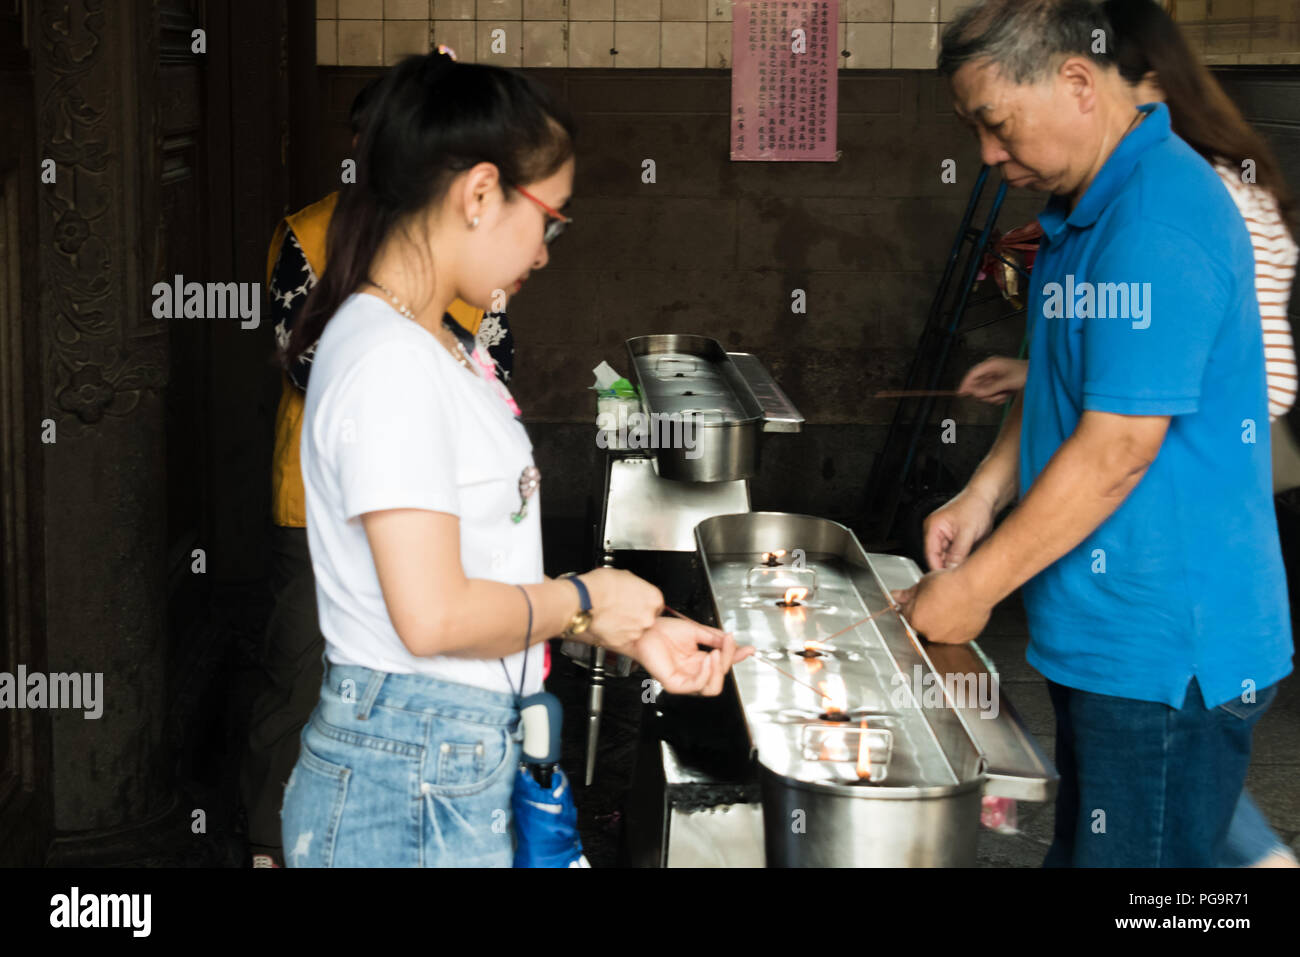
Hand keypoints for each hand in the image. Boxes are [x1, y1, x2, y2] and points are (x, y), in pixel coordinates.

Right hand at [578, 568, 661, 651]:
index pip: (657, 604)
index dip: (645, 602)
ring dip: (626, 624)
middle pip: (647, 618)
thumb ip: (637, 586)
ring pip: (634, 630)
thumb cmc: (601, 586)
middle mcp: (648, 617)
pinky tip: (607, 622)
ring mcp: (635, 631)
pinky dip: (615, 633)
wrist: (585, 600)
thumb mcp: (625, 575)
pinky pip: (622, 638)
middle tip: (622, 608)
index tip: (638, 602)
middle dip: (636, 615)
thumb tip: (634, 588)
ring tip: (612, 614)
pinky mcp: (622, 642)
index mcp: (653, 598)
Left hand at [625, 615, 753, 696]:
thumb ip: (715, 638)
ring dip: (719, 670)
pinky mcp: (675, 684)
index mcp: (700, 661)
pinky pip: (696, 686)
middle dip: (729, 661)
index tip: (748, 649)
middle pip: (720, 677)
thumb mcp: (697, 631)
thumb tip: (733, 641)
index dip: (737, 657)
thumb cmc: (663, 630)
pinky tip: (706, 660)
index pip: (724, 664)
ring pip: (712, 688)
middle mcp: (694, 672)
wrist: (645, 628)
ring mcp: (685, 680)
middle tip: (727, 644)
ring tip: (716, 653)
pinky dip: (706, 674)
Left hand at [891, 567, 990, 644]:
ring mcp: (947, 638)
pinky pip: (955, 634)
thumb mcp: (923, 583)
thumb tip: (896, 596)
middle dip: (926, 614)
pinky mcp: (963, 639)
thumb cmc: (952, 584)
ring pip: (939, 630)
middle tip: (936, 600)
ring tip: (949, 605)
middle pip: (922, 624)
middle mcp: (930, 633)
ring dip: (940, 621)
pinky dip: (955, 626)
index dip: (912, 605)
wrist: (976, 587)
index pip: (906, 615)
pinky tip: (959, 612)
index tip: (917, 601)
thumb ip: (907, 594)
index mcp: (915, 619)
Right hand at [923, 487, 996, 571]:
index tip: (949, 581)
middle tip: (961, 578)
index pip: (930, 555)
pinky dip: (963, 560)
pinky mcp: (955, 541)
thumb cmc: (975, 506)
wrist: (987, 497)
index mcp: (932, 528)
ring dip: (957, 565)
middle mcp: (936, 534)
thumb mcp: (967, 532)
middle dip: (949, 568)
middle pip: (938, 559)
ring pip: (948, 559)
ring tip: (967, 570)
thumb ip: (958, 553)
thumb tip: (951, 570)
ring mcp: (945, 538)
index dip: (939, 570)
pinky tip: (970, 563)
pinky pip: (956, 556)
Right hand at [959, 357, 1027, 404]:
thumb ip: (990, 388)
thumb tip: (975, 394)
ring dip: (994, 396)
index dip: (965, 383)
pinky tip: (1007, 395)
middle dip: (986, 393)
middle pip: (977, 385)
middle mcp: (991, 370)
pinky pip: (992, 393)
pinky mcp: (999, 384)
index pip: (973, 373)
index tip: (960, 393)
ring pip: (985, 391)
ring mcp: (995, 377)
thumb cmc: (1025, 374)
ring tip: (1005, 395)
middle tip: (998, 396)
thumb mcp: (1007, 382)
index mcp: (991, 364)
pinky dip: (998, 397)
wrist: (1040, 375)